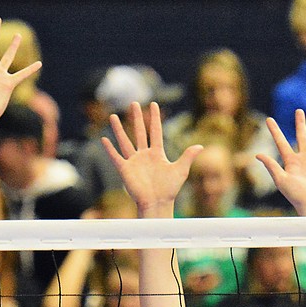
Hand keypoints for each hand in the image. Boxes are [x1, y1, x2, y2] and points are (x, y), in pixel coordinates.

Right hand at [103, 102, 201, 216]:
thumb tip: (201, 146)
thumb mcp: (180, 170)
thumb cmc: (169, 189)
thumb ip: (188, 156)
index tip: (154, 104)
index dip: (155, 118)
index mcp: (157, 153)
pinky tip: (104, 139)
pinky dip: (110, 149)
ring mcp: (134, 161)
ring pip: (125, 141)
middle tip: (134, 103)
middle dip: (137, 118)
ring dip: (119, 129)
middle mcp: (144, 155)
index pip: (155, 131)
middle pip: (139, 132)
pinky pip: (116, 157)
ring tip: (113, 116)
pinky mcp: (125, 170)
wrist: (158, 203)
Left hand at [258, 109, 305, 216]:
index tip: (269, 119)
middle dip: (300, 124)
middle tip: (299, 111)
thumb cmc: (295, 196)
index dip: (275, 131)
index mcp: (290, 161)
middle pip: (301, 136)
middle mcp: (304, 158)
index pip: (281, 142)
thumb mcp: (281, 180)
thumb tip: (258, 155)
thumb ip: (271, 167)